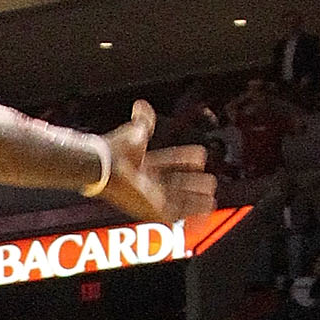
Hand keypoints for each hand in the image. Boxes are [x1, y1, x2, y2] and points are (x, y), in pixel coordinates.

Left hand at [100, 101, 216, 225]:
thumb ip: (143, 120)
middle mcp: (147, 183)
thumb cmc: (117, 150)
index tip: (200, 156)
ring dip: (197, 199)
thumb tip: (142, 105)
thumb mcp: (135, 131)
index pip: (169, 163)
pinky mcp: (154, 209)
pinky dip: (194, 212)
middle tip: (209, 181)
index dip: (185, 159)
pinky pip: (178, 214)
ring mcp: (151, 197)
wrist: (106, 165)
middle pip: (176, 186)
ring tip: (212, 195)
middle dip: (194, 184)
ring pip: (179, 201)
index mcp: (142, 165)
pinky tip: (207, 207)